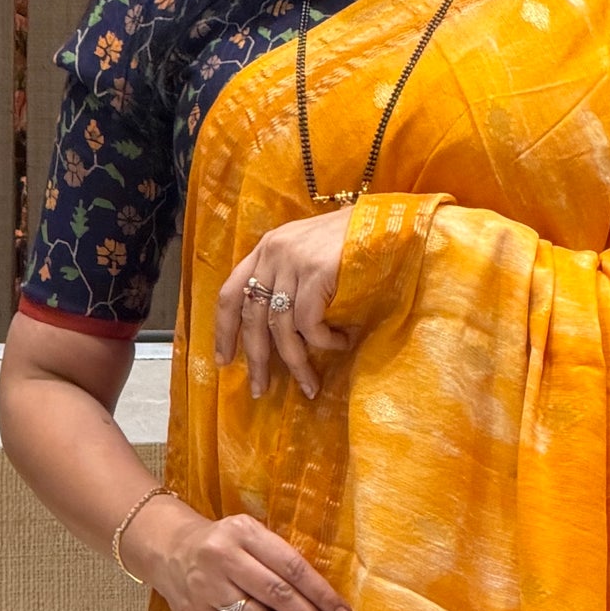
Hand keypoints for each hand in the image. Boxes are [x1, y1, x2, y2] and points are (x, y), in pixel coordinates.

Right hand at [122, 497, 351, 610]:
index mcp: (244, 533)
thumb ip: (278, 556)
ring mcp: (208, 590)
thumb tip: (324, 597)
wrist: (167, 549)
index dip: (321, 593)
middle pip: (276, 595)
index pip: (291, 566)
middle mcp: (224, 559)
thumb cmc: (223, 543)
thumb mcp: (248, 534)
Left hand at [216, 207, 354, 398]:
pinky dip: (323, 342)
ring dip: (295, 363)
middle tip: (259, 390)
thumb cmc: (353, 241)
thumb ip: (289, 279)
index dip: (224, 330)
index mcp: (267, 249)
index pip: (231, 293)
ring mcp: (293, 262)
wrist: (386, 220)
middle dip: (255, 359)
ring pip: (281, 328)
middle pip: (252, 317)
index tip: (223, 361)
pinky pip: (309, 323)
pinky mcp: (316, 272)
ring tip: (310, 385)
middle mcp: (273, 253)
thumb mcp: (309, 253)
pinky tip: (341, 344)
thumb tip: (279, 330)